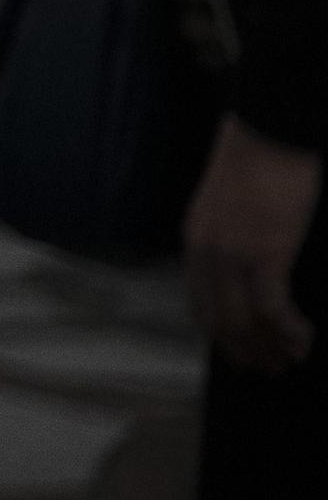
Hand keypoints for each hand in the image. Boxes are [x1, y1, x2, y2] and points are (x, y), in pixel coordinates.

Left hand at [184, 113, 321, 373]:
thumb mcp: (230, 205)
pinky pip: (272, 308)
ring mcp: (232, 255)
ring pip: (245, 322)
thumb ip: (230, 236)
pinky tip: (304, 338)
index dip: (220, 336)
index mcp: (196, 241)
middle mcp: (206, 253)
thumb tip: (249, 270)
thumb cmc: (259, 164)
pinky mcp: (264, 253)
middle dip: (247, 350)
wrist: (269, 131)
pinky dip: (288, 330)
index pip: (199, 303)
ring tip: (292, 358)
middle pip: (220, 321)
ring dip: (270, 346)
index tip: (240, 355)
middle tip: (272, 368)